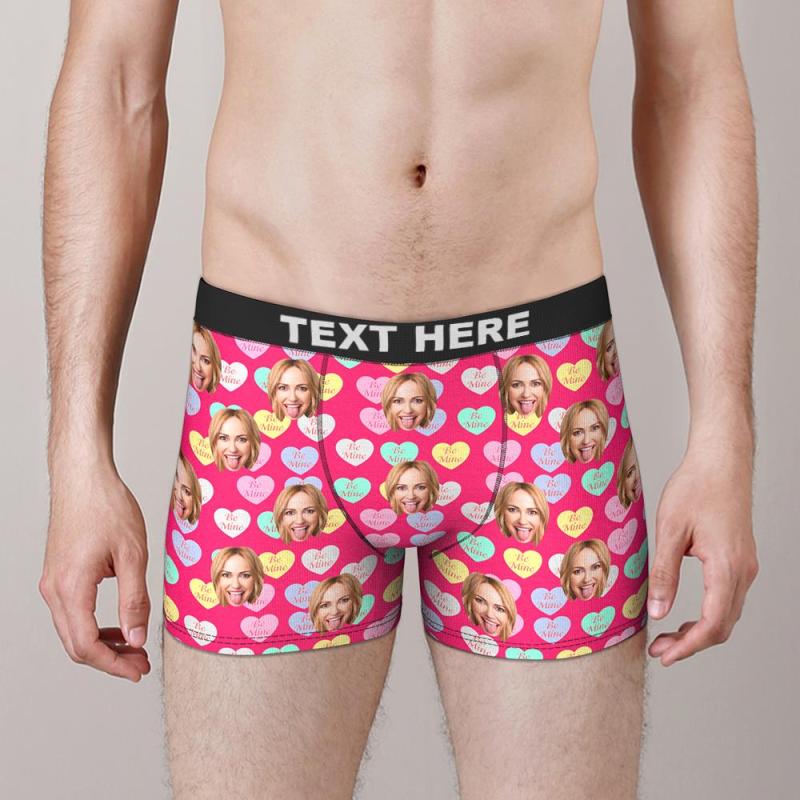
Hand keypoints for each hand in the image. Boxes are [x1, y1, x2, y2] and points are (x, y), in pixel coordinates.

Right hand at [39, 467, 151, 681]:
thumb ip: (134, 599)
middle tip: (140, 665)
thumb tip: (135, 639)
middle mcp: (55, 590)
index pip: (87, 646)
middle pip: (76, 645)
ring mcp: (53, 582)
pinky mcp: (58, 574)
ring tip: (133, 648)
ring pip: (72, 630)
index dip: (114, 665)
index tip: (138, 670)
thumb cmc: (107, 507)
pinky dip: (94, 625)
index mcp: (71, 588)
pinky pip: (72, 612)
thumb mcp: (132, 554)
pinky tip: (118, 623)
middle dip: (109, 660)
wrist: (83, 477)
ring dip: (102, 644)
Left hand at [647, 446, 758, 665]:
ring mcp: (746, 566)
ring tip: (668, 637)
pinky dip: (709, 614)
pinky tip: (686, 614)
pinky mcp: (741, 560)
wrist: (721, 462)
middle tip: (660, 650)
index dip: (687, 646)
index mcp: (726, 567)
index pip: (712, 625)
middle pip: (722, 626)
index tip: (664, 656)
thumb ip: (664, 573)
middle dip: (691, 644)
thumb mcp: (669, 530)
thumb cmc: (695, 488)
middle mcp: (743, 571)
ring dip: (700, 631)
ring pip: (728, 614)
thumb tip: (658, 611)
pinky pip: (729, 598)